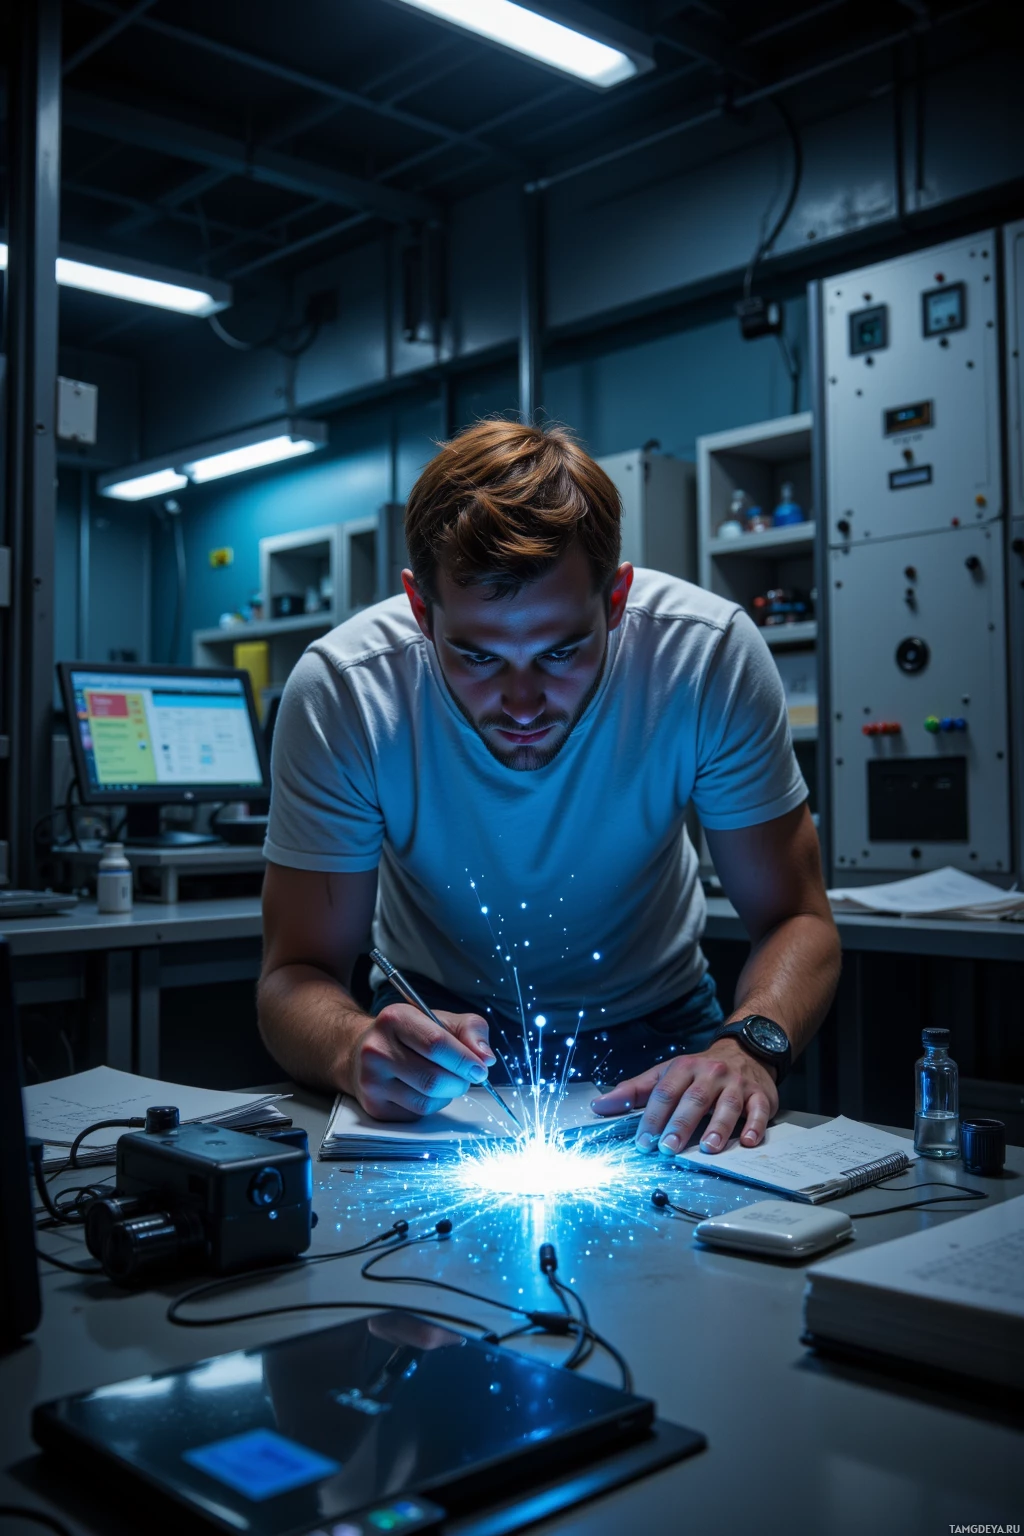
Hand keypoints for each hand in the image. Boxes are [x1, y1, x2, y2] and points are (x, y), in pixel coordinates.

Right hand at [347, 1004, 494, 1120]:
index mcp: (395, 1019)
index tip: (480, 1069)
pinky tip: (425, 1090)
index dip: (464, 1060)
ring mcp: (371, 1081)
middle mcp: (377, 1049)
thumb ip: (471, 1030)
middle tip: (466, 1076)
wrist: (363, 1050)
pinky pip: (416, 1114)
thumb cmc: (409, 1034)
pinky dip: (431, 1105)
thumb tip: (486, 1058)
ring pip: (426, 1101)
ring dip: (447, 1095)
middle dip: (459, 1081)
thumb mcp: (441, 1019)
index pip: (436, 1044)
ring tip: (444, 1080)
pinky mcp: (374, 1106)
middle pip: (433, 1078)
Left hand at [591, 1039, 778, 1155]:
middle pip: (694, 1099)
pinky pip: (759, 1110)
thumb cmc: (700, 1070)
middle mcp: (711, 1074)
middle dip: (681, 1124)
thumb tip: (600, 1106)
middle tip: (669, 1147)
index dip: (653, 1117)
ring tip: (708, 1148)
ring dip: (718, 1128)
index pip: (665, 1092)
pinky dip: (755, 1126)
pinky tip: (747, 1141)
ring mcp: (737, 1084)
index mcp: (685, 1068)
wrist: (746, 1051)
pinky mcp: (760, 1095)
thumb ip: (634, 1091)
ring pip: (728, 1105)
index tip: (644, 1141)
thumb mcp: (666, 1074)